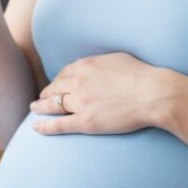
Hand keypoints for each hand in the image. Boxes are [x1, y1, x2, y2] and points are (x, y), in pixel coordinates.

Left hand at [29, 53, 177, 135]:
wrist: (153, 94)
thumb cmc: (142, 75)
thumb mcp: (116, 58)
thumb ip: (98, 61)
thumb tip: (87, 64)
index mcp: (85, 66)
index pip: (64, 73)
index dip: (57, 80)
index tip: (55, 85)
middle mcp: (78, 82)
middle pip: (55, 88)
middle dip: (46, 93)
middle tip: (40, 99)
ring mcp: (80, 102)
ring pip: (52, 105)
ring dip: (41, 107)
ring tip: (35, 109)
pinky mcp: (86, 121)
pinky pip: (59, 124)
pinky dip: (45, 126)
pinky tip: (36, 128)